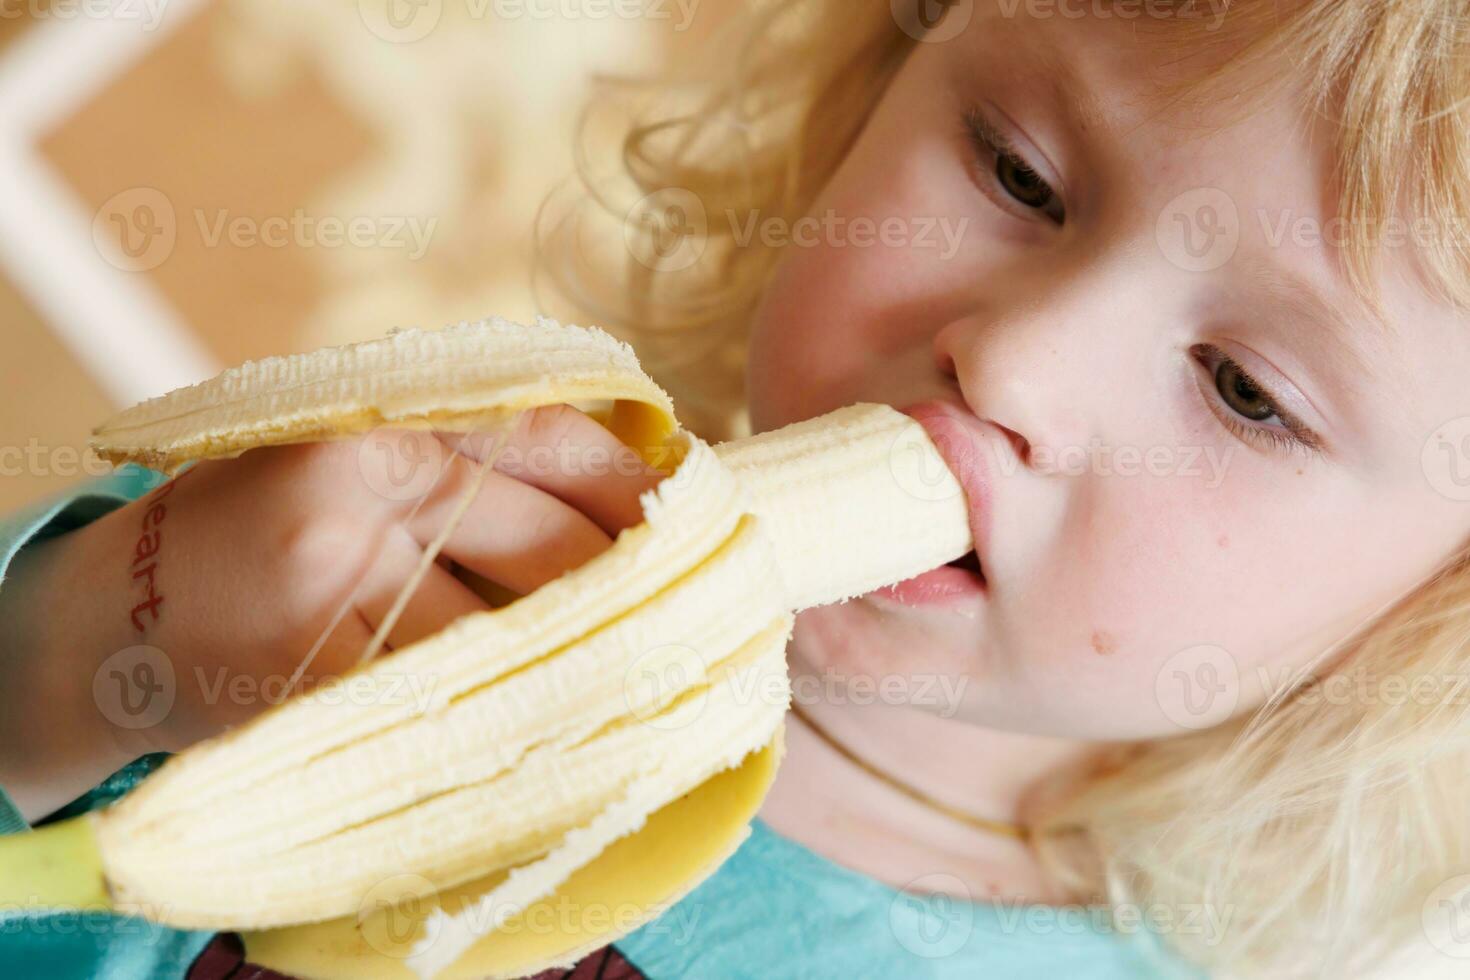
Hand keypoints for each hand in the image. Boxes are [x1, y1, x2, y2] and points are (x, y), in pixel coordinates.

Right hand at [0, 405, 662, 818]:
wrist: (108, 615)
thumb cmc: (255, 529)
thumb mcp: (349, 457)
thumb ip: (461, 461)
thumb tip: (624, 492)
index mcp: (383, 424)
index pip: (549, 439)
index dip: (632, 486)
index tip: (692, 521)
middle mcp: (363, 496)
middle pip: (549, 552)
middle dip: (626, 592)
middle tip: (684, 619)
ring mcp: (335, 595)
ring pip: (508, 643)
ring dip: (577, 670)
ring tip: (634, 686)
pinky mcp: (310, 684)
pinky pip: (443, 712)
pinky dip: (500, 727)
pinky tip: (541, 734)